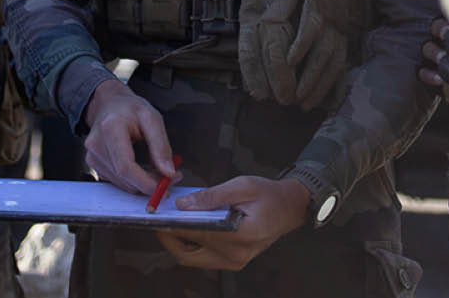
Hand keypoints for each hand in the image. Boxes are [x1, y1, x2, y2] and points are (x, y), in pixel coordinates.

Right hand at [82, 79, 176, 194]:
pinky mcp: (93, 163)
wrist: (109, 104)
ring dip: (142, 182)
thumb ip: (161, 146)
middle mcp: (96, 144)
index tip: (164, 186)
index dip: (145, 182)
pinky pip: (116, 180)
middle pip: (124, 177)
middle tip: (169, 178)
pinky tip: (143, 169)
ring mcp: (92, 156)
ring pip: (121, 182)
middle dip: (149, 183)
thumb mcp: (152, 119)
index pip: (125, 166)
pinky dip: (132, 180)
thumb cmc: (129, 109)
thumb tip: (168, 173)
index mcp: (110, 128)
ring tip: (157, 169)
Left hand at [155, 176, 308, 270]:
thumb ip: (211, 196)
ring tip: (172, 220)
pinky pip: (203, 257)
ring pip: (193, 258)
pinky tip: (187, 227)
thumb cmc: (268, 194)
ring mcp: (234, 262)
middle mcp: (235, 255)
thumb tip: (183, 204)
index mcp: (239, 235)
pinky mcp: (232, 261)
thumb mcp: (241, 186)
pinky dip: (191, 244)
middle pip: (187, 254)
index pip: (195, 233)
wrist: (290, 207)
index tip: (157, 213)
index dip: (173, 224)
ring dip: (178, 241)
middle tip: (159, 218)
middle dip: (168, 238)